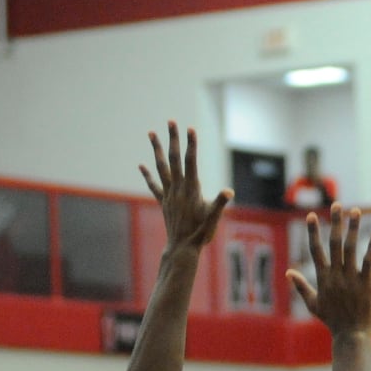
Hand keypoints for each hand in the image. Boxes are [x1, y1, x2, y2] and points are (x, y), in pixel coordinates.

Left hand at [140, 121, 231, 251]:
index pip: (191, 162)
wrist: (182, 249)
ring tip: (151, 133)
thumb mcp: (213, 218)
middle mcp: (178, 188)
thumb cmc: (201, 234)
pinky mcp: (164, 202)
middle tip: (171, 121)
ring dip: (156, 149)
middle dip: (173, 139)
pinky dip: (148, 174)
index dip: (191, 145)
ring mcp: (169, 194)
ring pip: (161, 167)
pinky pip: (154, 185)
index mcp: (191, 189)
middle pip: (174, 158)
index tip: (190, 128)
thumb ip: (220, 204)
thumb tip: (229, 192)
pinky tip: (141, 165)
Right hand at [287, 206, 370, 337]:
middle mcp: (335, 275)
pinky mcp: (365, 284)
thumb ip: (301, 287)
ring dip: (353, 229)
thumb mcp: (313, 304)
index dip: (313, 232)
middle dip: (335, 223)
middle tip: (337, 204)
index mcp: (322, 278)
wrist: (350, 336)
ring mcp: (350, 279)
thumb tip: (289, 272)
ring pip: (350, 249)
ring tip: (356, 211)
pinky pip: (368, 262)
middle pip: (334, 243)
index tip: (312, 215)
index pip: (315, 250)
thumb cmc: (332, 321)